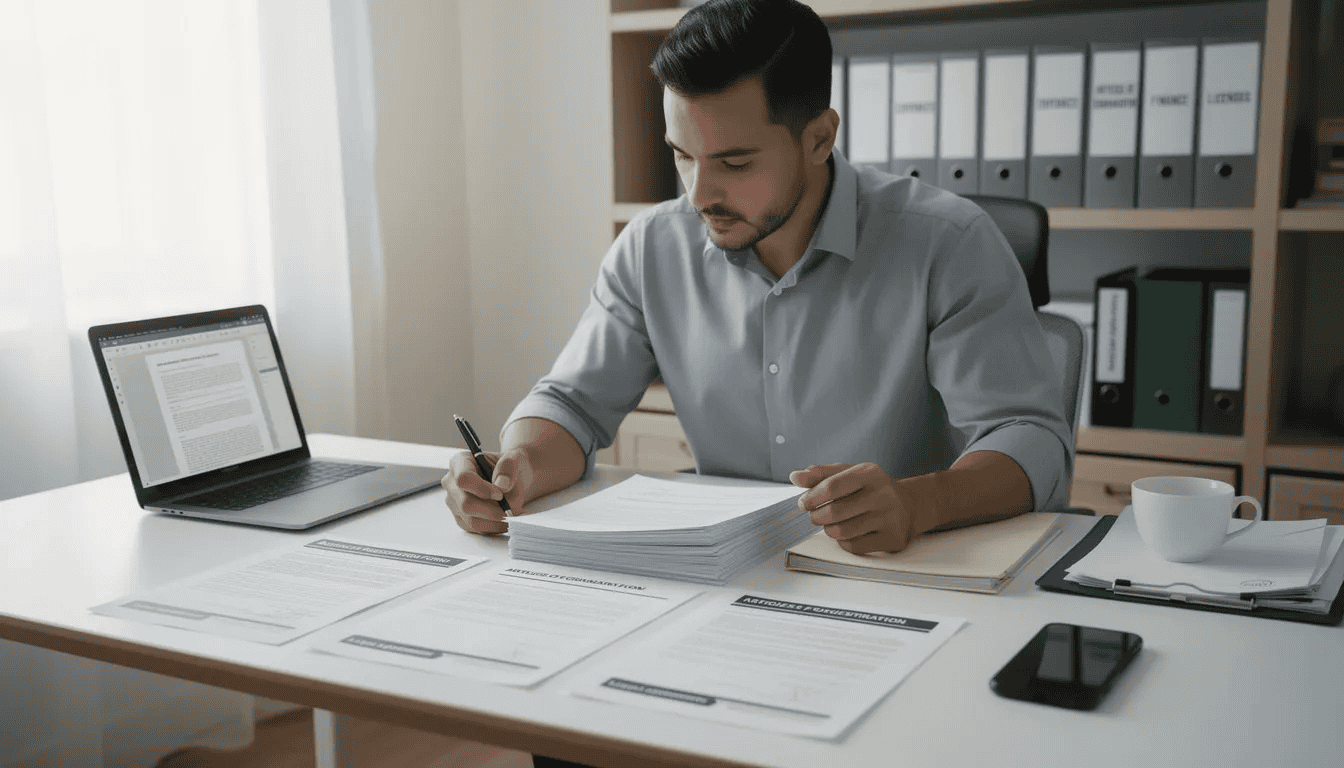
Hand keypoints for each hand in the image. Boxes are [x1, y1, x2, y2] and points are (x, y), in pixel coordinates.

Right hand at [443, 447, 531, 534]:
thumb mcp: (514, 459)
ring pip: (470, 520)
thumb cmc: (509, 468)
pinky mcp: (461, 517)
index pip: (463, 479)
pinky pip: (475, 528)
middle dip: (491, 511)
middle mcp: (452, 482)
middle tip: (510, 510)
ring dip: (495, 521)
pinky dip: (493, 527)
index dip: (481, 489)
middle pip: (465, 503)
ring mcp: (454, 502)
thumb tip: (502, 486)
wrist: (511, 480)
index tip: (500, 495)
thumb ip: (508, 468)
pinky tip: (505, 521)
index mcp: (460, 462)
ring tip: (512, 515)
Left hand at [789, 462, 925, 554]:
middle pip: (835, 512)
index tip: (803, 503)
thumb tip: (795, 477)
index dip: (812, 497)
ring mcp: (890, 518)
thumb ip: (820, 474)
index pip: (832, 486)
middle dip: (817, 516)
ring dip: (829, 529)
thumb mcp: (848, 473)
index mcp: (870, 473)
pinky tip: (848, 533)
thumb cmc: (870, 488)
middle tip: (814, 516)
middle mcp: (883, 494)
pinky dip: (844, 542)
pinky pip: (854, 546)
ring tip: (831, 523)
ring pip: (843, 531)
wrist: (908, 505)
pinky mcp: (892, 538)